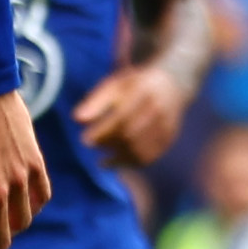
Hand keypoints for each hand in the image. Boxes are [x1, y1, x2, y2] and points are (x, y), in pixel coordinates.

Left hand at [69, 57, 190, 172]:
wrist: (170, 84)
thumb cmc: (133, 86)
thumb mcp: (114, 85)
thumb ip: (96, 101)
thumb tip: (77, 119)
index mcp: (142, 91)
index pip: (120, 117)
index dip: (102, 132)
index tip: (84, 139)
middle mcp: (157, 108)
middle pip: (131, 134)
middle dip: (108, 143)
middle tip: (93, 145)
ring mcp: (166, 125)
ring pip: (140, 149)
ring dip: (118, 157)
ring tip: (103, 156)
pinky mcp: (169, 139)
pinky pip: (148, 157)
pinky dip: (128, 163)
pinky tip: (113, 162)